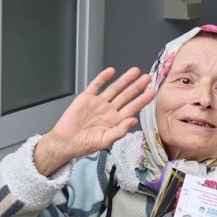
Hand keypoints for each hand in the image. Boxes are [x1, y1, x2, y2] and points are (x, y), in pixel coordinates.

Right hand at [33, 68, 155, 175]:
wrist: (65, 142)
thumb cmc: (84, 145)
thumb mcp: (105, 141)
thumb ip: (120, 131)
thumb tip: (133, 121)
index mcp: (115, 121)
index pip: (132, 108)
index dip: (142, 100)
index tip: (152, 93)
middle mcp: (109, 110)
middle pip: (126, 95)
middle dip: (136, 86)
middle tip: (147, 78)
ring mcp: (98, 103)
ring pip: (114, 88)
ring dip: (124, 80)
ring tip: (135, 71)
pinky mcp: (86, 98)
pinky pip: (96, 85)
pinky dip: (103, 78)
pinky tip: (111, 72)